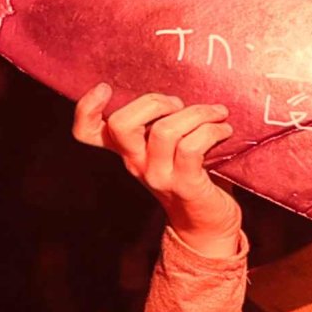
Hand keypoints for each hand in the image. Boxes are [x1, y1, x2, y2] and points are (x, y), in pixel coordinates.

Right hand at [74, 85, 242, 244]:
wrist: (208, 223)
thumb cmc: (194, 175)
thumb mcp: (169, 149)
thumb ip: (163, 124)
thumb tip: (181, 91)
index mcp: (127, 151)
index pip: (87, 133)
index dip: (86, 108)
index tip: (105, 87)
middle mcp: (135, 163)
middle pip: (121, 124)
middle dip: (154, 102)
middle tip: (181, 105)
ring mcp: (157, 176)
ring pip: (164, 130)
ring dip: (196, 114)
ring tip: (217, 114)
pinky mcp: (184, 185)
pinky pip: (192, 147)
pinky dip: (212, 131)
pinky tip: (225, 130)